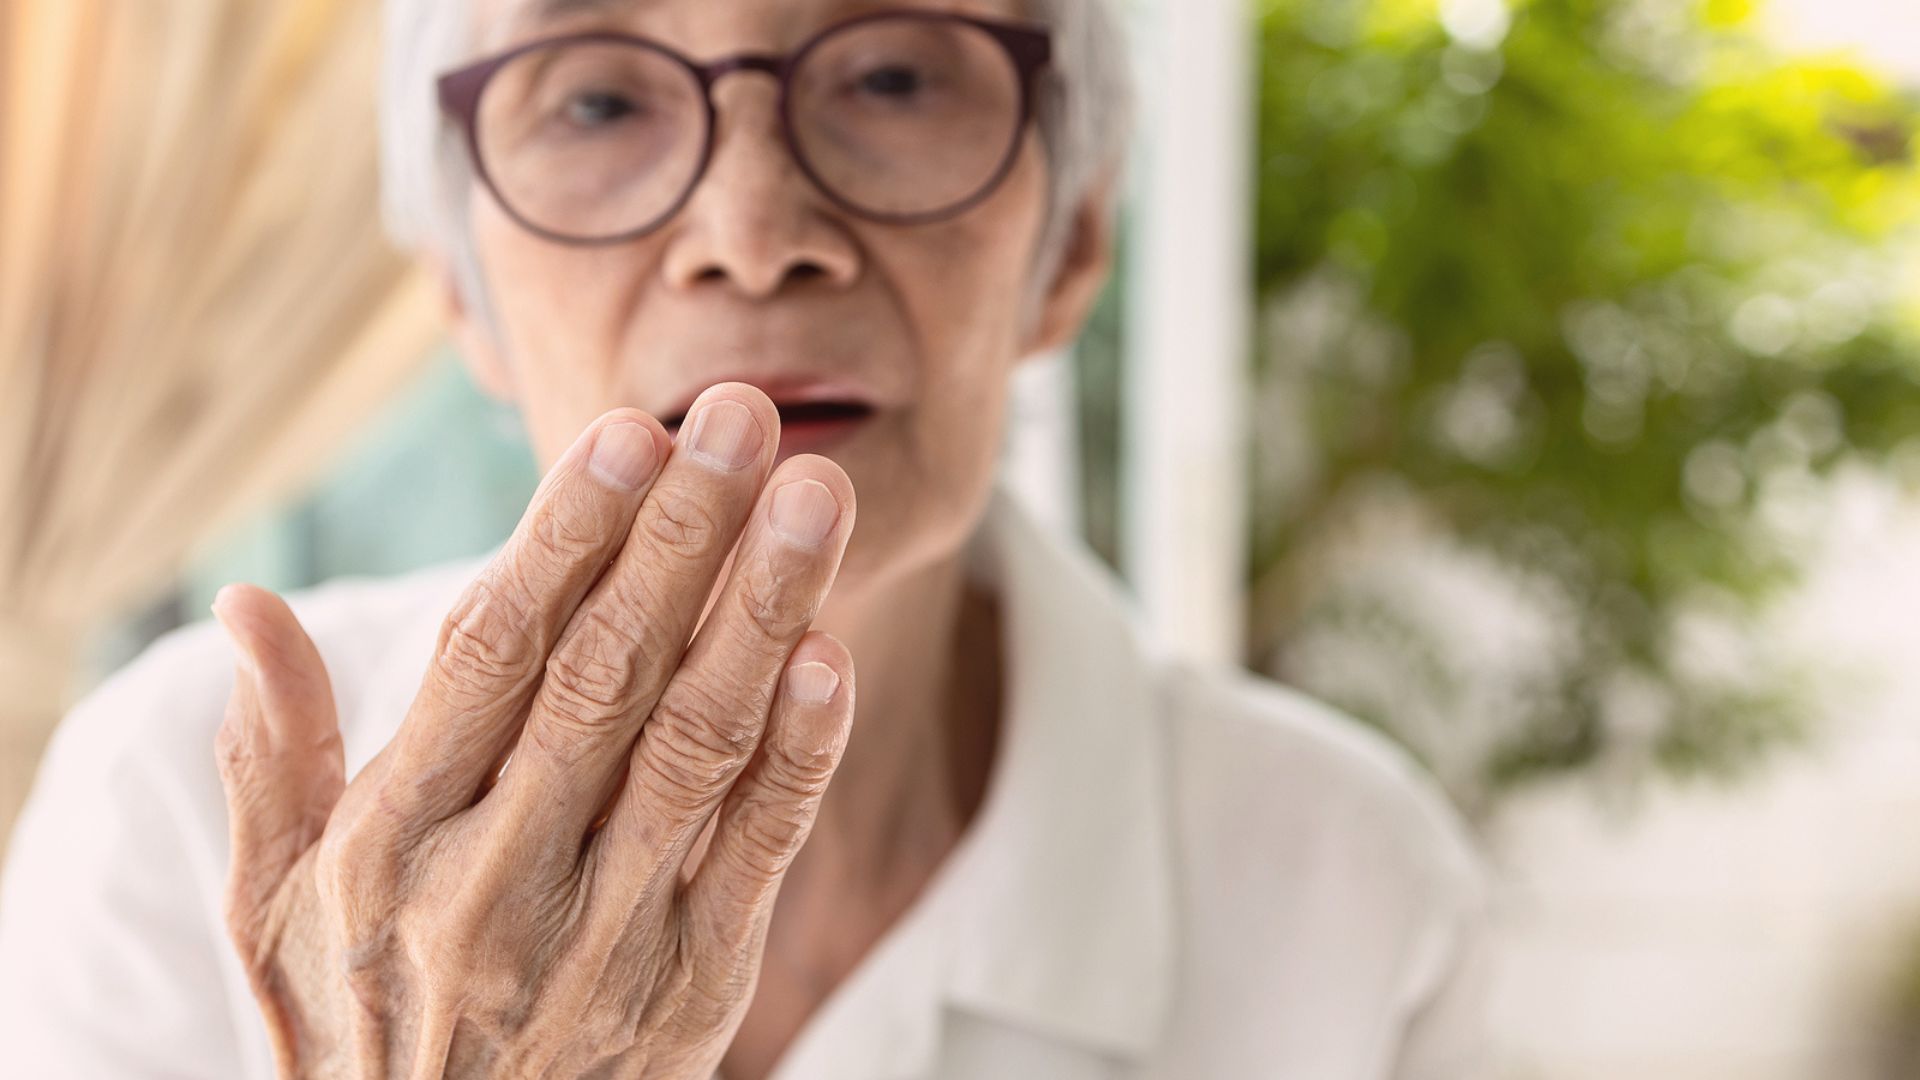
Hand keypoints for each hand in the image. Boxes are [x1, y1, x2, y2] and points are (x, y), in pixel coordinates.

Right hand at [210, 385, 855, 1077]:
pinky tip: (832, 652)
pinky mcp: (696, 986)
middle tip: (740, 412)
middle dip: (682, 535)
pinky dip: (802, 752)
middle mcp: (496, 885)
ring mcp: (606, 939)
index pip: (489, 658)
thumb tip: (244, 607)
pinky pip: (758, 851)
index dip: (564, 538)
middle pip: (606, 678)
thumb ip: (272, 756)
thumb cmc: (354, 1018)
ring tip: (814, 492)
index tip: (627, 432)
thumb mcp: (272, 905)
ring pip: (696, 746)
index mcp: (388, 843)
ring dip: (764, 610)